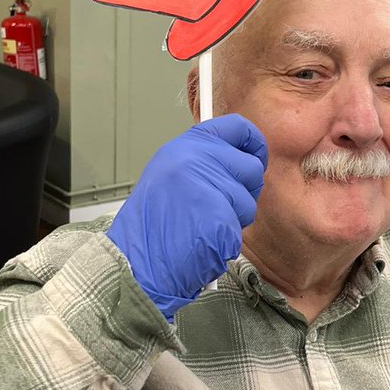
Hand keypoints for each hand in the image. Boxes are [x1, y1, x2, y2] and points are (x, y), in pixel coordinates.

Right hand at [107, 114, 267, 319]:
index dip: (253, 143)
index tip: (255, 154)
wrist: (133, 261)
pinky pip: (239, 228)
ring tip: (201, 226)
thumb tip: (238, 157)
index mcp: (185, 146)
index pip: (237, 128)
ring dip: (233, 219)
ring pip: (248, 202)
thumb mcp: (169, 173)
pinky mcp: (221, 219)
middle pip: (251, 167)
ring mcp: (210, 188)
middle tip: (219, 205)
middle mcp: (198, 160)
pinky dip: (225, 240)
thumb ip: (203, 160)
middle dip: (243, 190)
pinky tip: (201, 242)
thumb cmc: (149, 224)